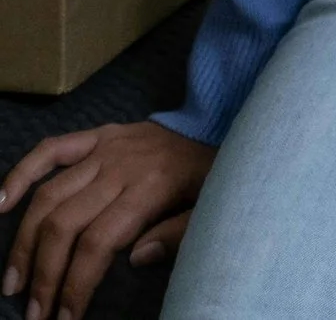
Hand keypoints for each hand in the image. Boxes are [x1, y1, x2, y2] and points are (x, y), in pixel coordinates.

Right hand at [1, 122, 212, 319]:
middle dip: (44, 274)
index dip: (76, 284)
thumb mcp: (211, 209)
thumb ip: (178, 234)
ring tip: (12, 282)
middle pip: (65, 224)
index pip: (98, 243)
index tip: (64, 318)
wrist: (221, 129)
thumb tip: (136, 259)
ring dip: (23, 242)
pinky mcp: (98, 135)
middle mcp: (121, 166)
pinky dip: (20, 174)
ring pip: (48, 196)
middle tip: (33, 312)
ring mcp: (105, 147)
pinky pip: (50, 150)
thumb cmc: (213, 179)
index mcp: (151, 187)